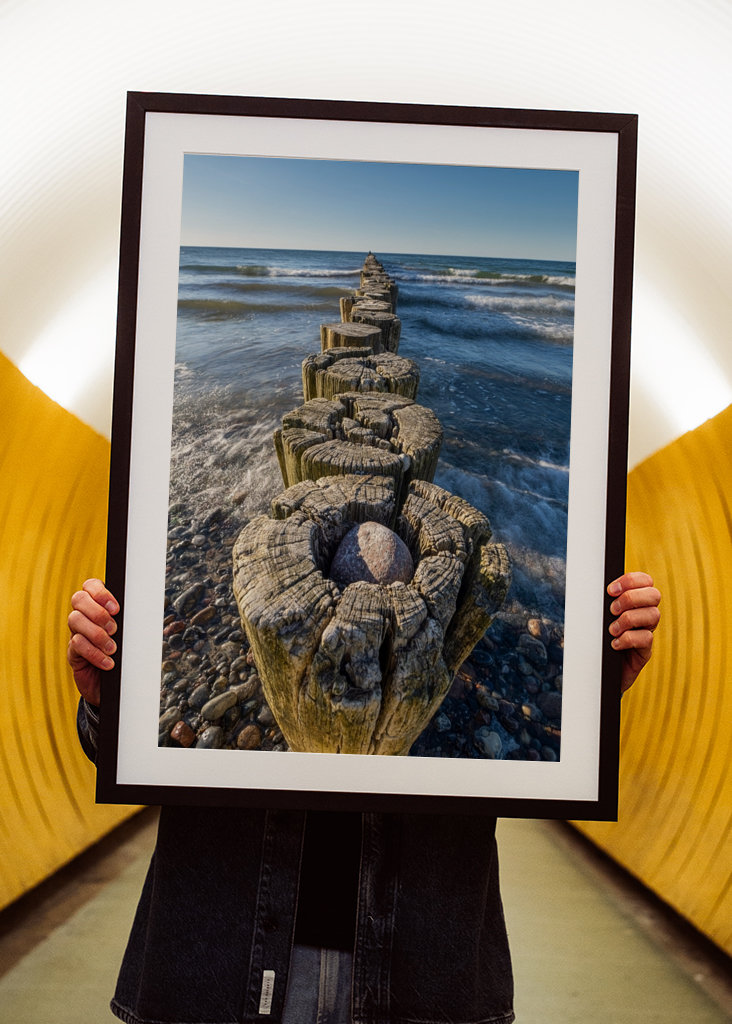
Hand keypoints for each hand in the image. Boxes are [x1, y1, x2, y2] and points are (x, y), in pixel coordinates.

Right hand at [67, 579, 119, 705]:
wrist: (116, 685)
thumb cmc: (126, 654)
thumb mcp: (130, 634)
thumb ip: (130, 620)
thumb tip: (143, 609)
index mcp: (98, 605)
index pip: (90, 585)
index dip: (100, 592)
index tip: (116, 608)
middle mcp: (84, 616)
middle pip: (78, 599)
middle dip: (98, 612)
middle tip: (114, 629)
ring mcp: (76, 632)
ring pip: (75, 620)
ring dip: (97, 634)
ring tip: (112, 648)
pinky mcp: (73, 652)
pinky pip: (77, 644)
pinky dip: (94, 653)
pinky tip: (108, 662)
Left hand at [607, 571, 660, 692]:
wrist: (597, 671)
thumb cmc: (596, 640)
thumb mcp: (597, 618)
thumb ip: (601, 602)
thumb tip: (591, 588)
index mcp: (635, 602)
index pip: (645, 581)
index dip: (631, 580)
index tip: (610, 590)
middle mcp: (645, 615)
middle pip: (654, 595)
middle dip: (631, 598)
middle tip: (612, 610)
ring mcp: (647, 632)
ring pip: (653, 615)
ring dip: (628, 619)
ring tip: (611, 630)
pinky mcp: (645, 651)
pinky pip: (646, 638)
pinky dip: (628, 639)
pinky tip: (614, 644)